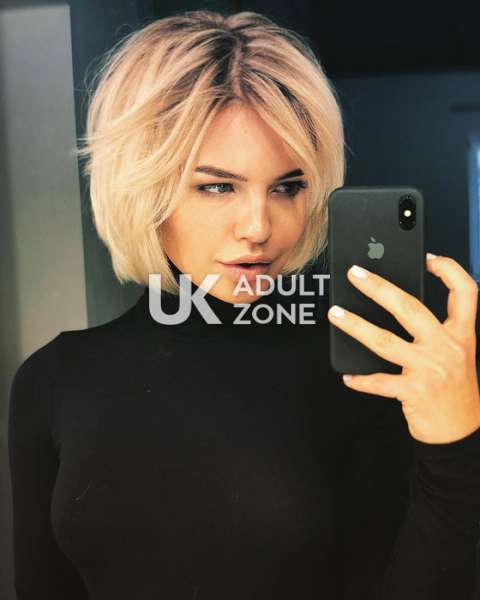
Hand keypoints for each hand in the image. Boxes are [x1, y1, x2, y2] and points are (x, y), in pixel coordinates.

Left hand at [327, 253, 479, 443]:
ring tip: (336, 314)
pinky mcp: (415, 391)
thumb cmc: (455, 390)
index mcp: (462, 334)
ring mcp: (430, 369)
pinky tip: (348, 377)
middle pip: (409, 307)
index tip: (429, 257)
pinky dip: (361, 379)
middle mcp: (448, 347)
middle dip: (378, 287)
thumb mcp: (459, 355)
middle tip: (355, 274)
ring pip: (385, 340)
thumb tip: (397, 307)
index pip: (465, 291)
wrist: (461, 433)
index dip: (449, 270)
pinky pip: (379, 381)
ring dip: (356, 325)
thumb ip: (437, 332)